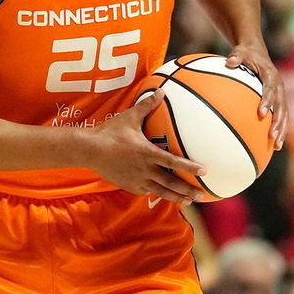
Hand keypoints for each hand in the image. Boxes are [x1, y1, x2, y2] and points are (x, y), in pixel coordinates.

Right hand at [85, 89, 208, 205]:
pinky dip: (157, 194)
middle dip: (187, 190)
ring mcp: (137, 180)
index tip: (204, 171)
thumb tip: (161, 91)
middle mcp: (146, 169)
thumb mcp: (130, 117)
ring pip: (161, 192)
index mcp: (148, 153)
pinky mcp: (129, 186)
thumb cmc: (110, 132)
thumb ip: (147, 105)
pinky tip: (163, 195)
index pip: (174, 162)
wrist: (89, 150)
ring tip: (188, 201)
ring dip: (176, 197)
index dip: (190, 167)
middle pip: (171, 183)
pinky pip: (147, 191)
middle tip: (201, 195)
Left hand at [225, 43, 288, 148]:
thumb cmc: (246, 54)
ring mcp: (280, 94)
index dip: (267, 101)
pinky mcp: (279, 100)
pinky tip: (273, 145)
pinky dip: (279, 129)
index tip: (261, 113)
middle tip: (272, 136)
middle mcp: (278, 86)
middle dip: (278, 122)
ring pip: (284, 114)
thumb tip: (229, 62)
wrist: (258, 52)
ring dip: (281, 130)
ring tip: (276, 145)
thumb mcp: (240, 51)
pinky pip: (281, 116)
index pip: (270, 89)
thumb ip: (236, 56)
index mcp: (270, 75)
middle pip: (281, 106)